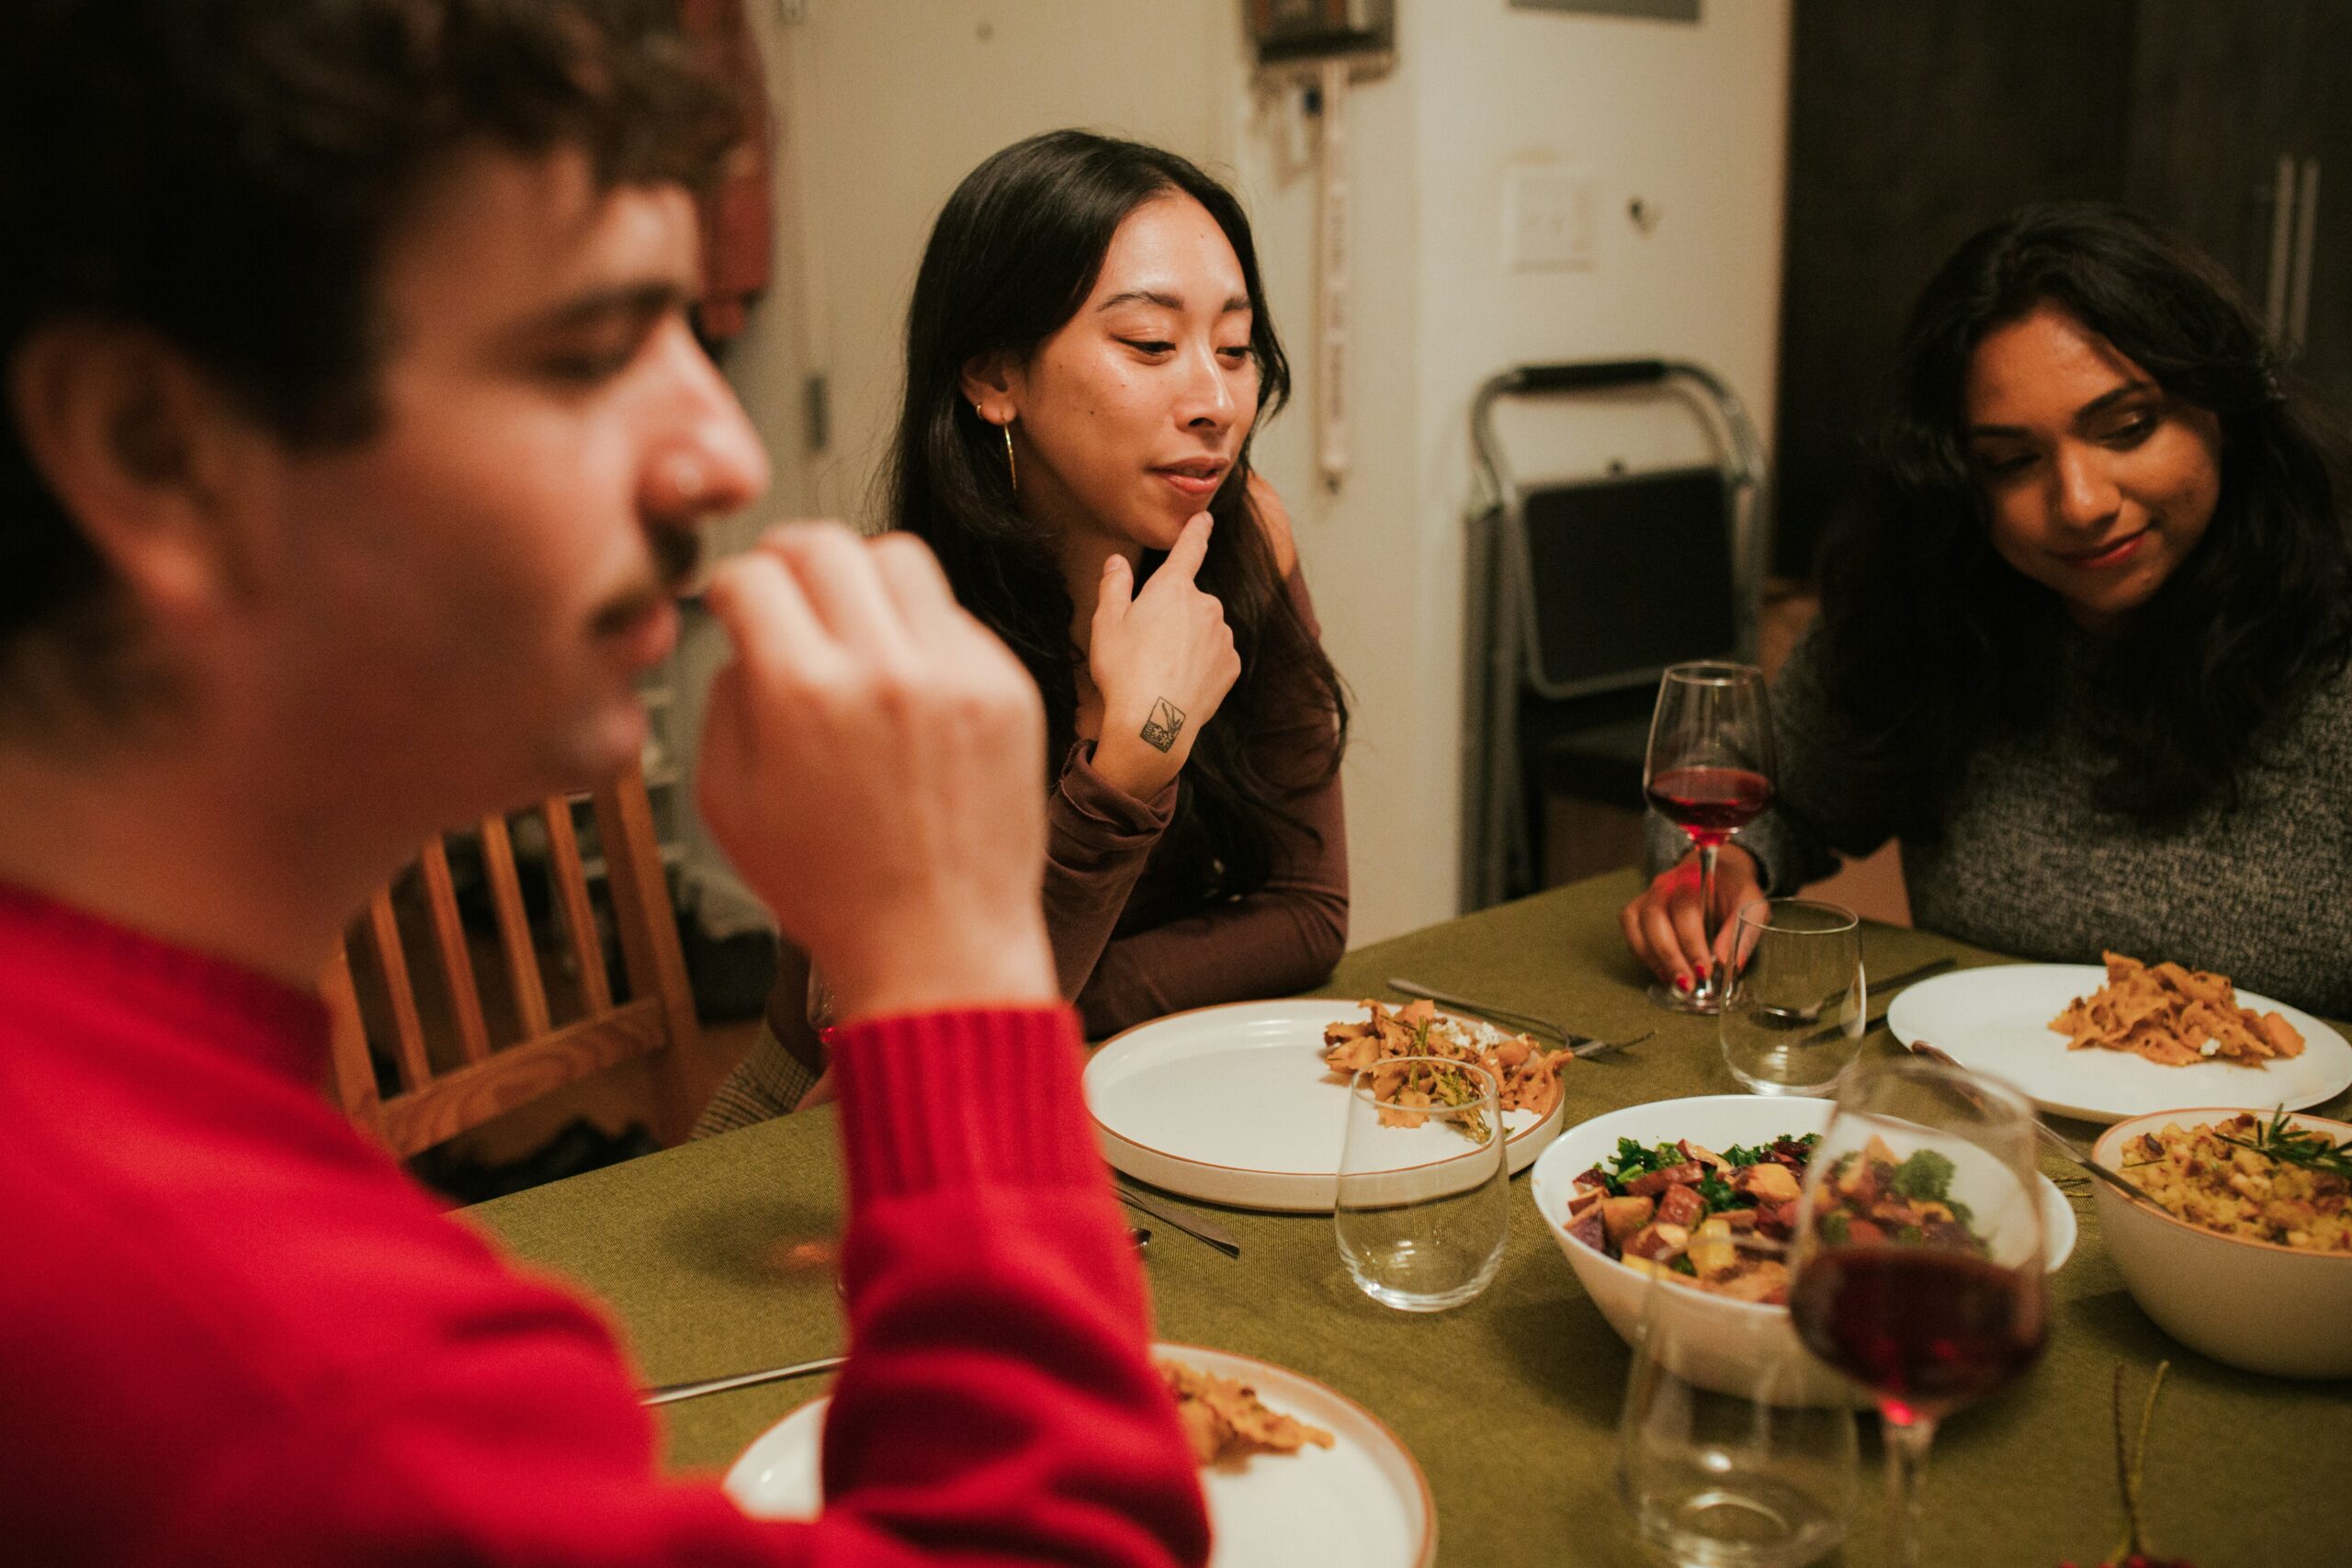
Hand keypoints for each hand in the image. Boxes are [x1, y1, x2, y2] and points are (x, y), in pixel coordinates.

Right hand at [697, 523, 1055, 1022]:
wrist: (941, 947)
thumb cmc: (833, 891)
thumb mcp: (731, 803)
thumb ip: (727, 698)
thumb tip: (746, 635)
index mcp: (806, 694)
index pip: (754, 575)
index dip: (729, 585)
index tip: (732, 602)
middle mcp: (887, 668)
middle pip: (826, 543)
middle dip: (788, 556)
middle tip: (781, 584)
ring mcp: (959, 674)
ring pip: (901, 559)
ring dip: (861, 577)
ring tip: (847, 620)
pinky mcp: (1009, 689)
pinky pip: (954, 619)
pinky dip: (919, 633)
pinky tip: (904, 683)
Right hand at [1086, 512, 1240, 798]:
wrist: (1153, 723)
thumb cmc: (1123, 669)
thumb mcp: (1107, 623)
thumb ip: (1114, 585)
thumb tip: (1117, 561)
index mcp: (1173, 588)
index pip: (1189, 549)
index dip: (1197, 531)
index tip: (1206, 519)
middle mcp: (1206, 605)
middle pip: (1188, 600)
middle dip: (1172, 615)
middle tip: (1145, 645)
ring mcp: (1222, 636)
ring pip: (1203, 630)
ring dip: (1187, 641)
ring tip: (1160, 669)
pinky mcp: (1231, 665)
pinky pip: (1215, 656)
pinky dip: (1200, 665)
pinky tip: (1179, 682)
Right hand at [1619, 844, 1763, 994]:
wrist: (1719, 873)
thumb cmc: (1735, 891)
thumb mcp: (1751, 906)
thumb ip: (1742, 932)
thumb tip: (1730, 964)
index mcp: (1694, 877)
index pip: (1685, 909)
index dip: (1692, 942)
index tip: (1704, 971)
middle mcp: (1665, 883)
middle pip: (1654, 918)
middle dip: (1670, 955)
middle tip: (1688, 984)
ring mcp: (1648, 895)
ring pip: (1636, 925)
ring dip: (1654, 958)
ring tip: (1677, 983)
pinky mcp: (1639, 908)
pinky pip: (1631, 931)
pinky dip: (1643, 954)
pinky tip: (1664, 972)